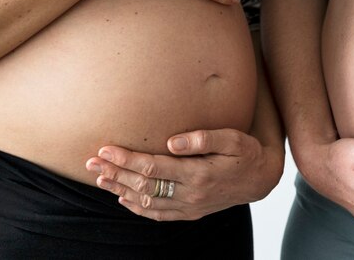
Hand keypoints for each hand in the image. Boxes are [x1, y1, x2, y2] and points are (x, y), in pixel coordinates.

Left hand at [85, 128, 283, 220]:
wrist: (261, 180)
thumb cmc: (246, 153)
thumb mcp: (233, 139)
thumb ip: (204, 138)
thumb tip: (173, 141)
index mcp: (198, 174)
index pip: (152, 168)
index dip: (126, 159)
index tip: (105, 149)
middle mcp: (190, 194)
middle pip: (143, 186)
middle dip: (115, 173)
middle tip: (91, 163)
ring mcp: (189, 206)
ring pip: (146, 202)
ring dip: (120, 190)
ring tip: (100, 179)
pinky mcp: (191, 212)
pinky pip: (158, 214)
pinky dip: (137, 208)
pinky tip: (123, 199)